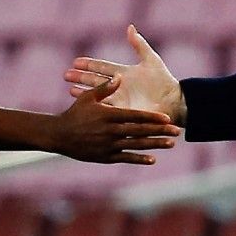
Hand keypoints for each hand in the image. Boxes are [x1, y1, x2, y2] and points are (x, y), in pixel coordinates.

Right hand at [51, 76, 180, 164]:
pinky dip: (139, 159)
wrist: (59, 136)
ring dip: (155, 144)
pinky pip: (126, 158)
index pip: (135, 116)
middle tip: (176, 131)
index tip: (167, 118)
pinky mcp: (105, 157)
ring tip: (170, 144)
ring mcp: (109, 145)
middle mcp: (111, 131)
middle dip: (160, 131)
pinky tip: (153, 159)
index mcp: (109, 115)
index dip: (152, 117)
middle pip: (140, 131)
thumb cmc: (74, 114)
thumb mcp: (88, 98)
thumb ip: (105, 88)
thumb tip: (119, 76)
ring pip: (136, 145)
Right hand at [64, 24, 186, 124]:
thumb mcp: (151, 60)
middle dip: (81, 77)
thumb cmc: (163, 81)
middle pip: (96, 81)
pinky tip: (83, 105)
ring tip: (69, 90)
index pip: (103, 67)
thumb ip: (139, 45)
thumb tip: (130, 27)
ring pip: (97, 95)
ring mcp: (119, 99)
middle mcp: (119, 87)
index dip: (90, 64)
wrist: (172, 101)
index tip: (75, 62)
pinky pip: (104, 108)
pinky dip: (94, 107)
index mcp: (124, 74)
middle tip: (65, 75)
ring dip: (83, 92)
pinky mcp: (122, 112)